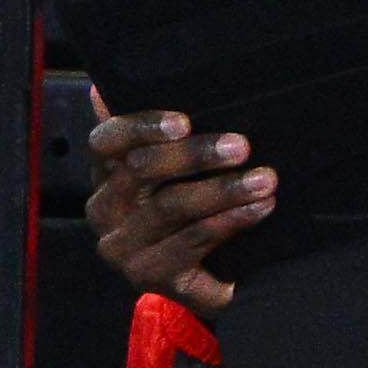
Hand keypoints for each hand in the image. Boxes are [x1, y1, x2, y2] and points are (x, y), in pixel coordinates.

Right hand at [88, 104, 277, 314]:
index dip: (142, 127)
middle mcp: (103, 210)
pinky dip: (229, 223)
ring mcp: (121, 247)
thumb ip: (154, 135)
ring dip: (222, 191)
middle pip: (139, 171)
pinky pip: (189, 242)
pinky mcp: (146, 276)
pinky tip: (259, 209)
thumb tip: (104, 87)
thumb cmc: (193, 213)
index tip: (185, 120)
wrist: (211, 280)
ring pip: (168, 207)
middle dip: (194, 155)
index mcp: (103, 175)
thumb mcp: (175, 172)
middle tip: (241, 146)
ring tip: (264, 179)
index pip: (106, 142)